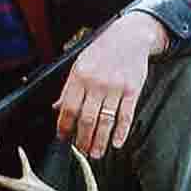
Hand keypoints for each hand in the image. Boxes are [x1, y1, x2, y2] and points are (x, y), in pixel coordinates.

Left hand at [54, 11, 167, 157]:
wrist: (130, 36)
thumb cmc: (103, 50)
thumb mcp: (80, 63)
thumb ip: (69, 87)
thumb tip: (57, 108)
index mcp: (80, 76)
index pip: (68, 108)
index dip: (64, 126)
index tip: (63, 137)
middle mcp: (97, 83)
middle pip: (87, 119)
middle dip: (82, 139)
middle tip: (81, 151)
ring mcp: (116, 87)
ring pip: (106, 121)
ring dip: (100, 141)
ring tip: (96, 153)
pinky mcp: (133, 90)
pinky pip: (126, 116)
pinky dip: (121, 132)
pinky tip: (117, 143)